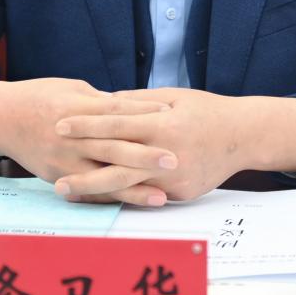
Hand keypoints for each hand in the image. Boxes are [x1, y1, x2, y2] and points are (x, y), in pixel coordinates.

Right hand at [0, 78, 177, 206]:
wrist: (2, 118)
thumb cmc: (40, 96)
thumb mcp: (72, 89)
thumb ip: (101, 102)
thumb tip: (133, 108)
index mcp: (76, 109)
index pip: (114, 111)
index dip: (142, 113)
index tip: (168, 114)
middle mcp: (70, 138)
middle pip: (112, 147)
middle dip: (144, 156)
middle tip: (174, 160)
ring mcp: (63, 161)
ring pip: (102, 177)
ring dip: (133, 188)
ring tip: (161, 196)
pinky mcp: (58, 177)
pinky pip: (87, 191)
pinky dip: (111, 198)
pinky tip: (130, 204)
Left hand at [54, 88, 249, 203]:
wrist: (243, 136)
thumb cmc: (205, 110)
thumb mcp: (172, 96)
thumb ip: (137, 101)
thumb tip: (103, 100)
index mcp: (162, 123)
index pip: (116, 123)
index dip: (86, 124)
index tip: (59, 125)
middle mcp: (166, 152)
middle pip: (115, 161)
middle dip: (82, 167)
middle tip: (51, 173)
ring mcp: (173, 177)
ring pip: (126, 185)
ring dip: (93, 189)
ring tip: (65, 189)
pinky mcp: (180, 193)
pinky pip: (145, 195)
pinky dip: (119, 196)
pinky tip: (96, 198)